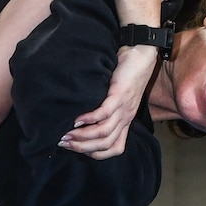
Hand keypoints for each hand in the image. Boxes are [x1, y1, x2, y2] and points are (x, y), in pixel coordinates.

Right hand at [60, 44, 160, 159]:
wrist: (141, 52)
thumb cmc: (126, 72)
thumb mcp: (118, 95)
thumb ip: (106, 108)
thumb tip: (82, 119)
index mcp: (125, 120)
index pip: (114, 148)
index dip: (95, 153)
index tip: (78, 149)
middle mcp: (126, 118)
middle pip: (105, 144)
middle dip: (82, 148)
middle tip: (63, 143)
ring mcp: (124, 108)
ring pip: (103, 133)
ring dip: (83, 137)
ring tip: (67, 134)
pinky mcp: (120, 95)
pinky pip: (104, 114)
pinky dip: (89, 119)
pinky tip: (76, 119)